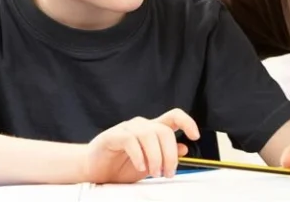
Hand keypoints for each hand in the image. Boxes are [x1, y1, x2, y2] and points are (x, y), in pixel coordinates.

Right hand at [83, 108, 199, 183]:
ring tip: (154, 173)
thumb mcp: (150, 164)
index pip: (174, 116)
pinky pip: (131, 141)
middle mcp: (142, 125)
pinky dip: (139, 155)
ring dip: (156, 157)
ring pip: (149, 135)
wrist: (93, 171)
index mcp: (153, 129)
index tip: (195, 136)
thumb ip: (165, 155)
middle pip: (164, 131)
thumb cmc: (121, 166)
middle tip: (168, 173)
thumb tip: (184, 149)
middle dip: (170, 154)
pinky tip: (141, 167)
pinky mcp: (112, 136)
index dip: (188, 122)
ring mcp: (127, 129)